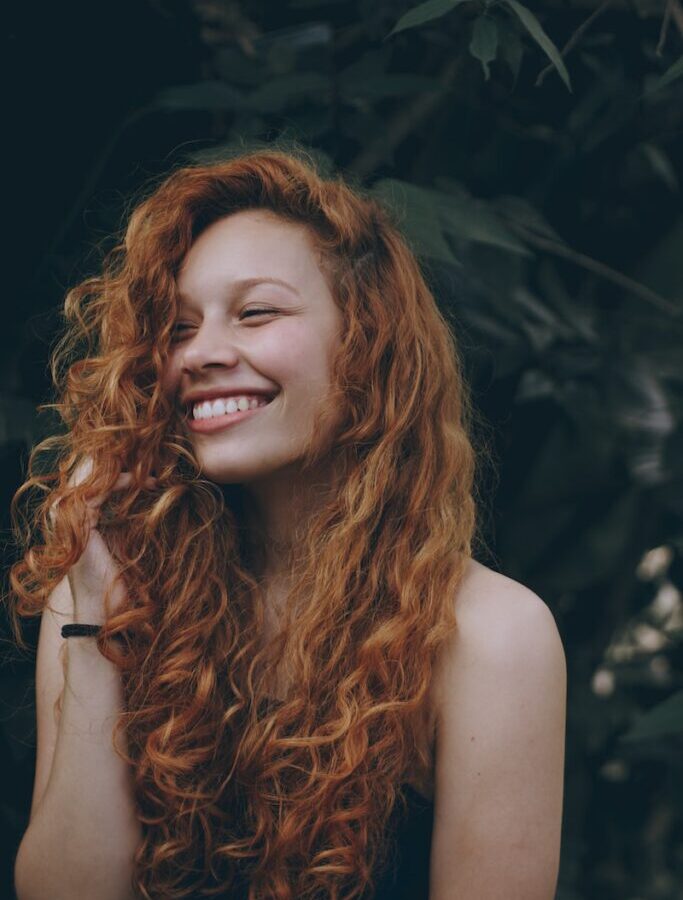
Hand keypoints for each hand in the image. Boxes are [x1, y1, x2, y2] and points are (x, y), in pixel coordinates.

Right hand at [49, 456, 156, 623]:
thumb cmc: (118, 582)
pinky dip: (119, 483)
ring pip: (91, 477)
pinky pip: (97, 492)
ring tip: (147, 467)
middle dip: (119, 462)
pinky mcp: (80, 527)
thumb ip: (127, 519)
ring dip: (122, 469)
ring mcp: (70, 521)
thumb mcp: (125, 542)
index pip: (94, 480)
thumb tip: (153, 495)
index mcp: (77, 519)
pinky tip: (139, 482)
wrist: (105, 612)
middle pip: (89, 473)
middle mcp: (68, 517)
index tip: (149, 468)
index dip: (120, 468)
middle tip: (148, 457)